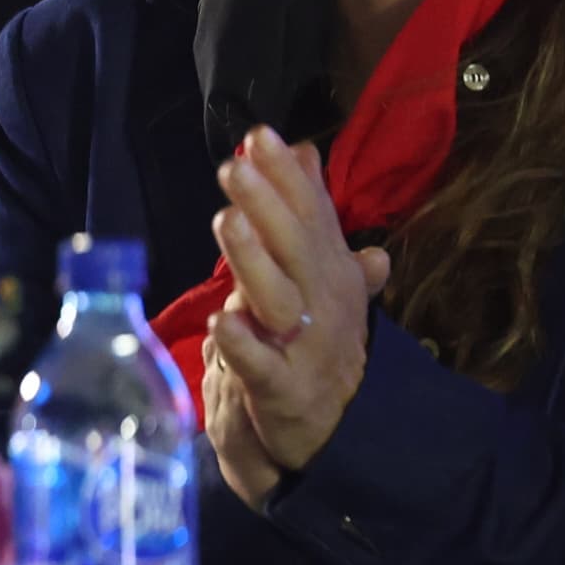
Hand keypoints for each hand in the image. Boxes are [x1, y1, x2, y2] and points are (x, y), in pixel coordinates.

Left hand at [199, 125, 388, 506]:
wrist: (341, 429)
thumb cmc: (319, 342)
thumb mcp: (320, 273)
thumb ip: (311, 214)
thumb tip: (305, 150)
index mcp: (329, 273)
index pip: (311, 216)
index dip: (288, 177)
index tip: (260, 134)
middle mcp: (322, 303)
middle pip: (297, 247)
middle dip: (268, 205)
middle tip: (234, 165)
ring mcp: (304, 347)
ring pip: (280, 299)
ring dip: (254, 260)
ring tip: (226, 221)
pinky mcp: (284, 391)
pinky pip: (262, 367)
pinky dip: (245, 345)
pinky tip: (224, 320)